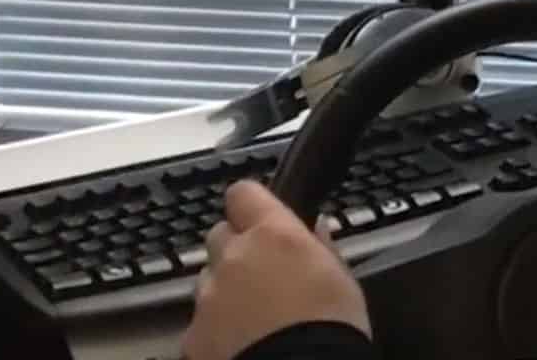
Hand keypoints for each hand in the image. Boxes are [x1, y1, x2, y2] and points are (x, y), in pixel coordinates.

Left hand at [183, 181, 370, 359]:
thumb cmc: (332, 328)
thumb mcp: (343, 280)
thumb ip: (322, 248)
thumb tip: (317, 229)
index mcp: (273, 236)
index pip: (243, 193)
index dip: (251, 205)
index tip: (263, 217)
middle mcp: (233, 259)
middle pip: (220, 235)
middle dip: (237, 249)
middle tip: (264, 272)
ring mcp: (208, 298)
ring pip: (208, 279)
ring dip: (226, 289)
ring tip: (256, 315)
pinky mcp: (193, 335)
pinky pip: (200, 321)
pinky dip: (216, 327)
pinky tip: (243, 342)